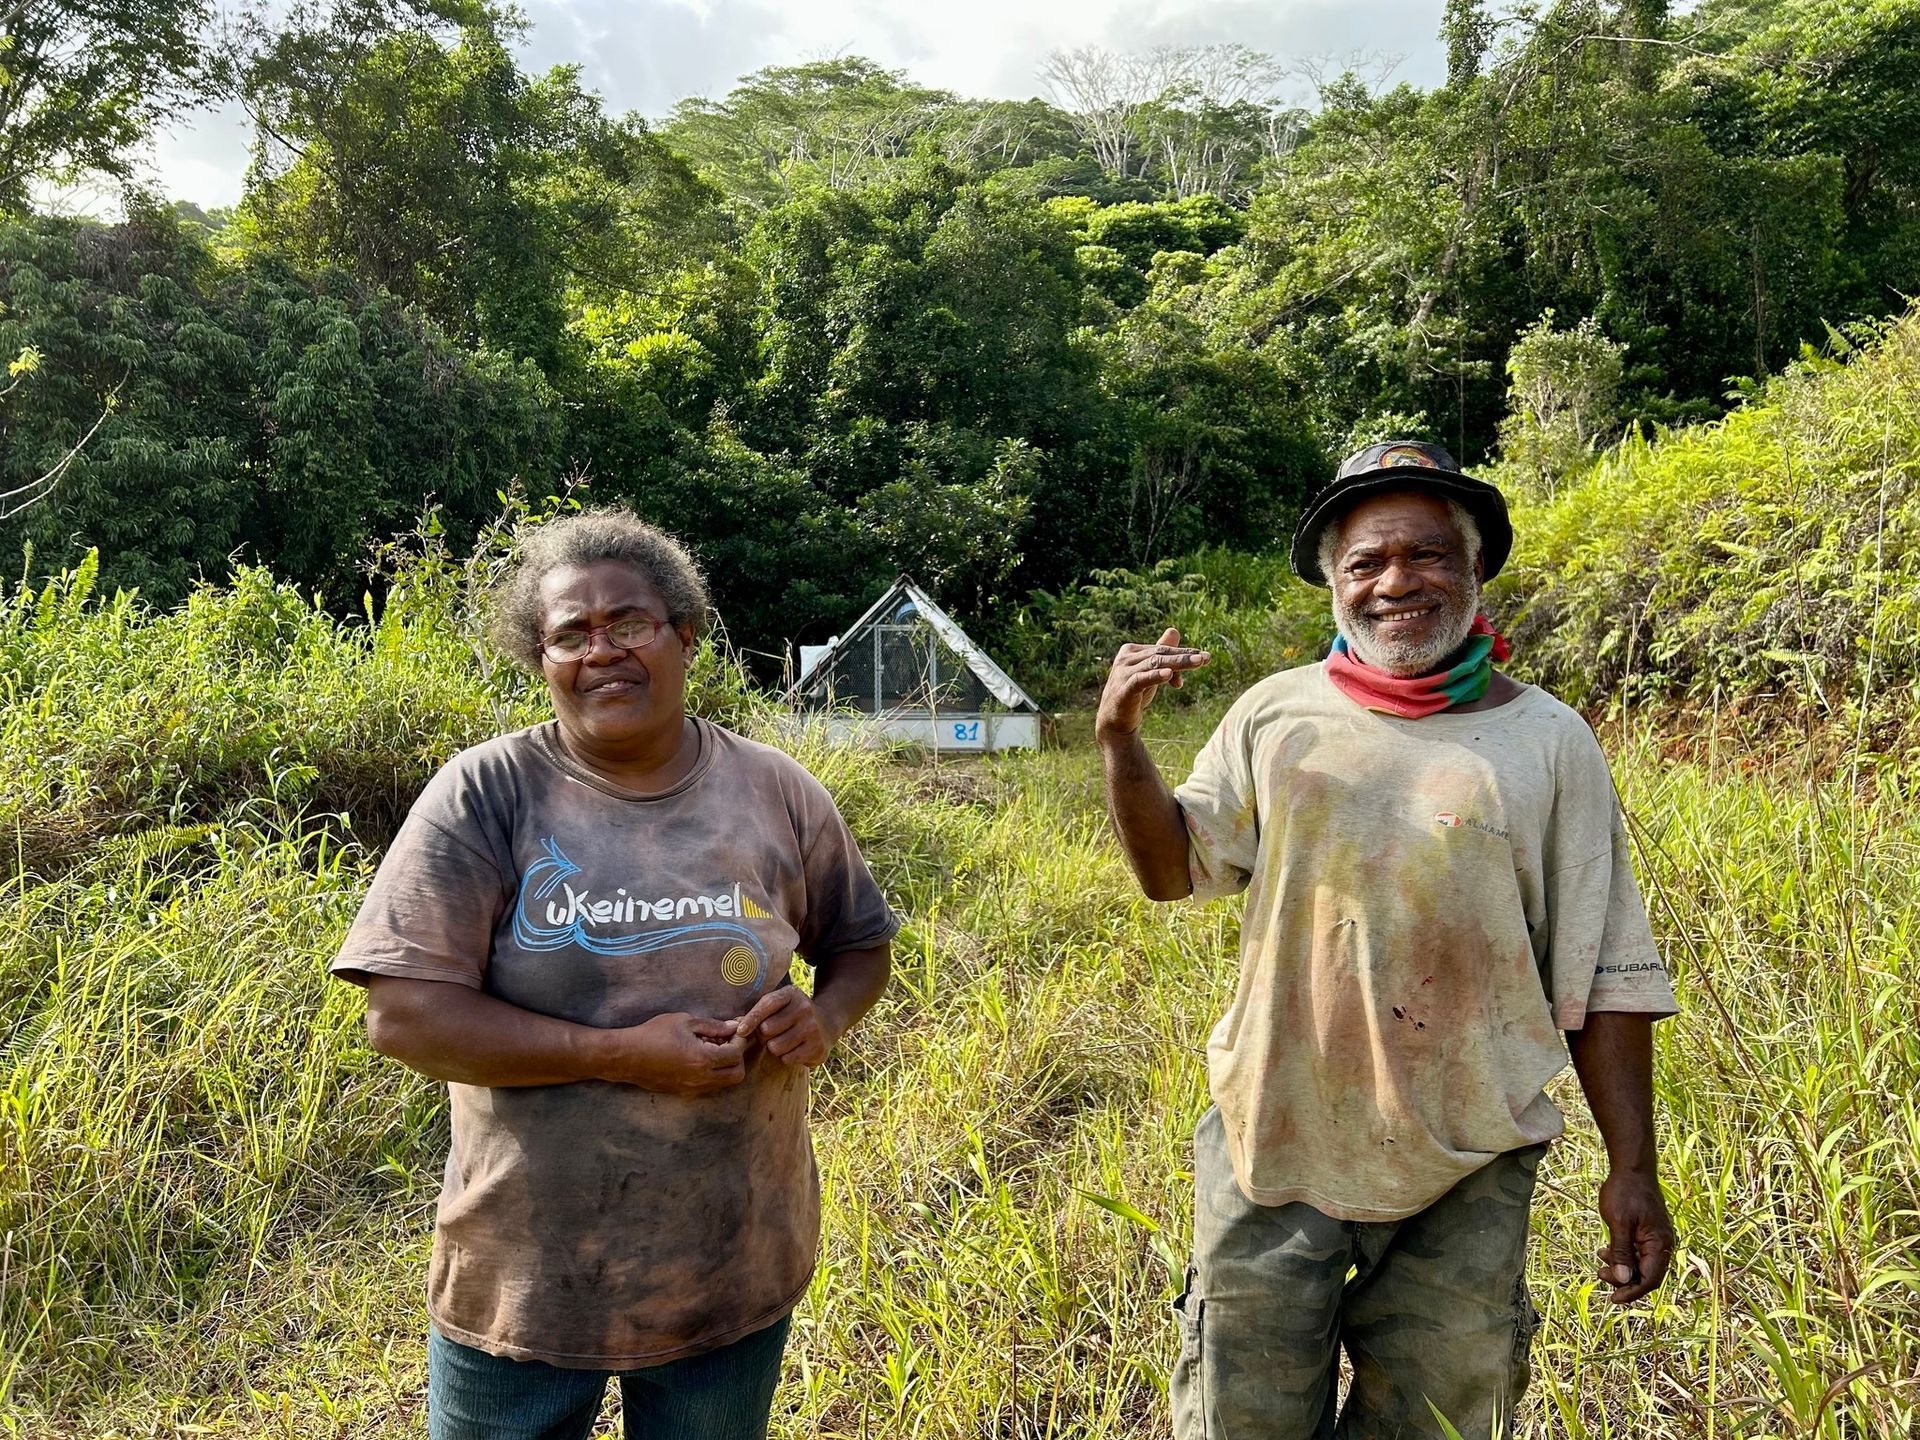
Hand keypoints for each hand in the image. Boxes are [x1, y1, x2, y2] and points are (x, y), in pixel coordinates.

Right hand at [604, 1012, 748, 1094]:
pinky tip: (700, 1058)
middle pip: (737, 1075)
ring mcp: (692, 1088)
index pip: (736, 1054)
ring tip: (712, 1048)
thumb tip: (733, 1027)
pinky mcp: (683, 1092)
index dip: (739, 1040)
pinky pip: (709, 1086)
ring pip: (724, 1083)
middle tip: (727, 1042)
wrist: (627, 1056)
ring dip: (725, 1067)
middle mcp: (701, 1078)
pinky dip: (713, 1074)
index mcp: (703, 1059)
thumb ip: (713, 1026)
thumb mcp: (684, 1022)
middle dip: (737, 1057)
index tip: (735, 1030)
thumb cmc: (653, 1034)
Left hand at [733, 985, 838, 1067]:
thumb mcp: (780, 1004)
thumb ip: (759, 1011)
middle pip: (766, 1029)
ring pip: (775, 1046)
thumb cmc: (792, 1014)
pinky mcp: (817, 1047)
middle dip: (764, 1035)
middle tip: (773, 1034)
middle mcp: (803, 1008)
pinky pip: (787, 1058)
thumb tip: (737, 1028)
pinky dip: (786, 1057)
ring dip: (775, 1047)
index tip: (741, 1031)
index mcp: (791, 994)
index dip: (750, 1019)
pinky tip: (795, 1049)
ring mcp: (812, 1028)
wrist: (828, 1023)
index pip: (766, 1005)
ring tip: (784, 1041)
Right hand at [1095, 627, 1210, 741]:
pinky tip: (1169, 674)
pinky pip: (1141, 680)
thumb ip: (1161, 653)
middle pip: (1159, 655)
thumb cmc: (1133, 693)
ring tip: (1197, 663)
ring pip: (1154, 664)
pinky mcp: (1123, 689)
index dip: (1183, 653)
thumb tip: (1174, 630)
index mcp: (1131, 651)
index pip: (1161, 650)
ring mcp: (1122, 673)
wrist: (1114, 720)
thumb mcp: (1149, 672)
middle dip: (1184, 657)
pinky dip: (1155, 676)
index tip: (1205, 657)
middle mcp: (1125, 658)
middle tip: (1205, 658)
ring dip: (1177, 664)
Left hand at [1594, 1168, 1674, 1302]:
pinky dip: (1622, 1256)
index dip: (1632, 1292)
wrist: (1632, 1168)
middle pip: (1646, 1275)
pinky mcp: (1648, 1233)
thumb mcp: (1618, 1222)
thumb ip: (1621, 1252)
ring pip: (1641, 1265)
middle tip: (1600, 1274)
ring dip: (1621, 1268)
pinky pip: (1638, 1253)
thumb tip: (1624, 1280)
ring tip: (1600, 1263)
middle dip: (1624, 1280)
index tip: (1613, 1299)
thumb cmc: (1625, 1192)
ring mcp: (1657, 1239)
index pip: (1650, 1280)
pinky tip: (1605, 1252)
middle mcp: (1663, 1245)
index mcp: (1660, 1245)